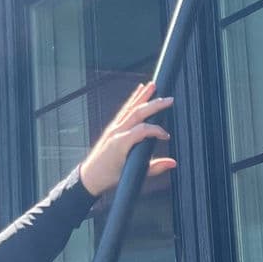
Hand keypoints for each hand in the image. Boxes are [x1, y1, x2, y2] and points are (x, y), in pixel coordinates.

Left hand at [79, 81, 176, 197]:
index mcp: (120, 143)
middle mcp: (116, 132)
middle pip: (137, 113)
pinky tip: (139, 90)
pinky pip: (124, 110)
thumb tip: (172, 163)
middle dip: (154, 105)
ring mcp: (113, 127)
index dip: (157, 130)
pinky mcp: (112, 127)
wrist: (90, 176)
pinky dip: (133, 99)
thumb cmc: (109, 176)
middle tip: (169, 100)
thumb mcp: (132, 174)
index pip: (143, 129)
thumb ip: (154, 168)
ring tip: (153, 85)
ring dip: (142, 96)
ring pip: (130, 107)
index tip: (166, 136)